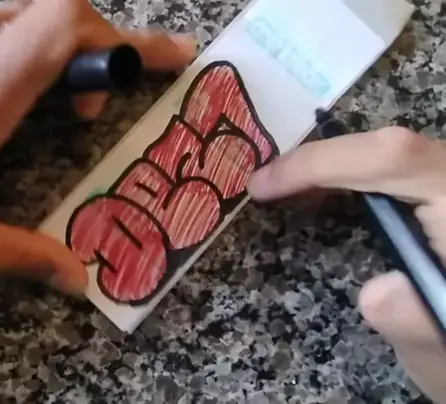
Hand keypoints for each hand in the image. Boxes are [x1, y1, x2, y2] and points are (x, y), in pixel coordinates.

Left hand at [0, 0, 195, 294]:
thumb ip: (23, 258)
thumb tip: (77, 277)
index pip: (63, 24)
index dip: (127, 36)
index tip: (165, 61)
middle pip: (51, 9)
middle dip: (100, 45)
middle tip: (105, 104)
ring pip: (18, 15)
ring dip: (57, 48)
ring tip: (67, 106)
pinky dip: (21, 52)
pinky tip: (10, 105)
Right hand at [247, 126, 445, 401]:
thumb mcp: (442, 358)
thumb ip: (415, 324)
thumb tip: (376, 294)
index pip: (392, 160)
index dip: (321, 163)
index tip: (263, 187)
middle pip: (391, 147)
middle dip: (321, 160)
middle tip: (264, 186)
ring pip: (397, 152)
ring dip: (337, 165)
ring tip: (285, 188)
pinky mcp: (443, 196)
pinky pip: (404, 168)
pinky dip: (357, 175)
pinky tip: (327, 193)